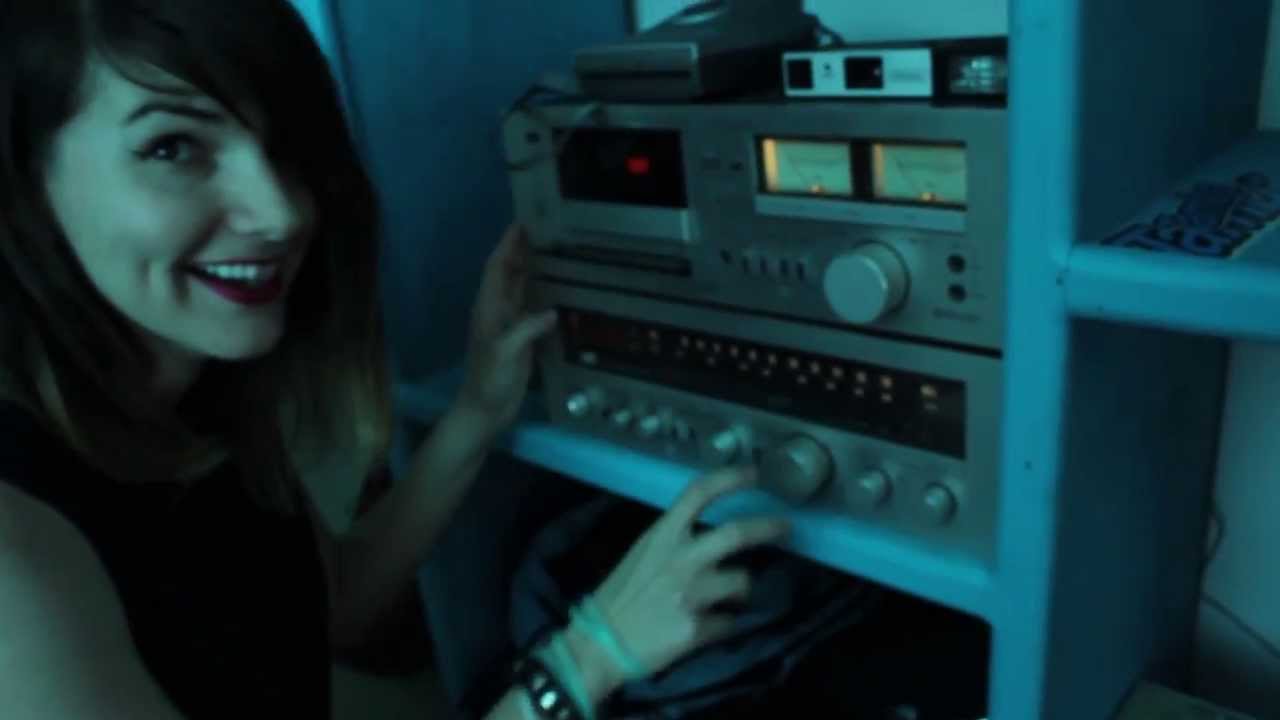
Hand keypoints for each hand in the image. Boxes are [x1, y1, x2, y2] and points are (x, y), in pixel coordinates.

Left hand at [456, 223, 556, 436]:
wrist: (485, 410)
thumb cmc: (489, 380)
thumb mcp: (506, 352)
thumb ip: (526, 329)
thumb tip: (552, 311)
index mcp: (488, 309)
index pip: (496, 269)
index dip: (507, 246)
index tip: (521, 224)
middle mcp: (497, 312)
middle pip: (508, 274)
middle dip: (521, 251)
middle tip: (544, 232)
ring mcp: (509, 326)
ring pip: (520, 289)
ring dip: (532, 271)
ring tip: (554, 253)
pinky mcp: (521, 340)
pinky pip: (532, 310)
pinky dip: (543, 296)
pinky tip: (559, 291)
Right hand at [588, 466, 790, 689]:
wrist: (601, 644)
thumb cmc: (620, 596)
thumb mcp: (643, 554)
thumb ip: (674, 542)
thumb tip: (709, 538)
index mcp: (663, 536)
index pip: (698, 494)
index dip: (730, 479)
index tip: (753, 473)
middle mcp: (681, 559)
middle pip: (737, 533)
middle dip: (768, 527)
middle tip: (785, 527)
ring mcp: (691, 593)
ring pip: (742, 583)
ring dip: (739, 592)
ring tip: (723, 600)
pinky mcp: (698, 627)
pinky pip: (728, 622)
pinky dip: (722, 624)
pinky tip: (703, 628)